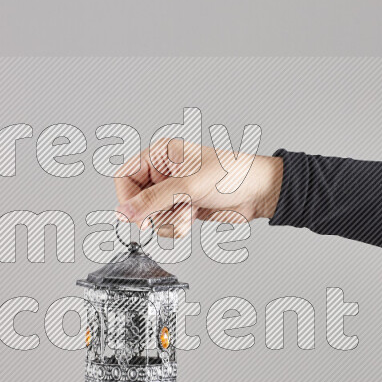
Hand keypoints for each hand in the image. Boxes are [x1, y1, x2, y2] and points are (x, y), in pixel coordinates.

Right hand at [114, 139, 282, 237]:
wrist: (259, 193)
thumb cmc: (232, 174)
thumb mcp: (188, 186)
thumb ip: (153, 200)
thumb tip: (123, 212)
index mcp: (160, 154)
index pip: (125, 177)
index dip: (128, 199)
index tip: (138, 216)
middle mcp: (163, 172)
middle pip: (137, 201)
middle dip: (154, 212)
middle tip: (172, 211)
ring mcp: (172, 192)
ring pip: (151, 217)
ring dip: (169, 220)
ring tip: (189, 211)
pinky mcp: (182, 207)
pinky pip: (166, 224)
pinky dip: (178, 226)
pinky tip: (194, 216)